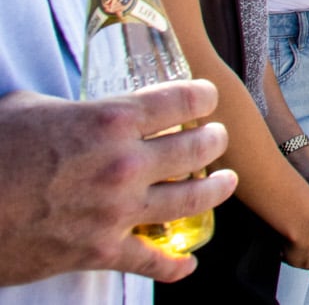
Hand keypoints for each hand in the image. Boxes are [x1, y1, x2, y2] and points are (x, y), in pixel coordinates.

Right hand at [0, 83, 236, 286]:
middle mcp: (125, 162)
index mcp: (111, 119)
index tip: (207, 99)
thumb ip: (71, 108)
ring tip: (224, 183)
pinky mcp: (100, 250)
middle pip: (198, 147)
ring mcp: (117, 209)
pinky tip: (187, 264)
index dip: (203, 97)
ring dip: (216, 190)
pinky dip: (175, 266)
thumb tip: (78, 108)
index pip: (183, 99)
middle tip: (216, 139)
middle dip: (214, 141)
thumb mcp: (30, 107)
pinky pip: (153, 262)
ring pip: (193, 200)